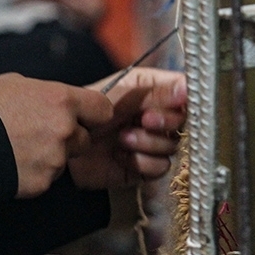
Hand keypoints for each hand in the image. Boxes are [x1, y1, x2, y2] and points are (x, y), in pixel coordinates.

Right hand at [0, 73, 113, 197]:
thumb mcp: (15, 83)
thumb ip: (45, 93)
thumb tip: (55, 100)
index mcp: (61, 100)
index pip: (103, 109)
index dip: (93, 112)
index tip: (85, 115)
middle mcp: (64, 130)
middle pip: (84, 137)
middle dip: (68, 137)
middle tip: (39, 132)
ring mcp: (55, 159)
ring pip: (64, 159)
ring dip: (50, 155)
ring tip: (19, 147)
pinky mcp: (43, 183)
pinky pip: (47, 177)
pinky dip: (35, 172)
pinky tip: (14, 162)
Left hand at [68, 68, 186, 189]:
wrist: (66, 142)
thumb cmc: (89, 110)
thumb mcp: (121, 94)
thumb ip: (157, 90)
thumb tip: (188, 87)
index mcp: (153, 91)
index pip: (185, 93)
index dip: (185, 98)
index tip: (179, 100)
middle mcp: (157, 117)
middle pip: (183, 122)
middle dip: (164, 121)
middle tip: (144, 120)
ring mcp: (152, 142)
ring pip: (172, 146)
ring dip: (147, 143)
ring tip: (122, 138)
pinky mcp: (145, 167)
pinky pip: (160, 167)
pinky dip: (141, 162)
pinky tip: (121, 156)